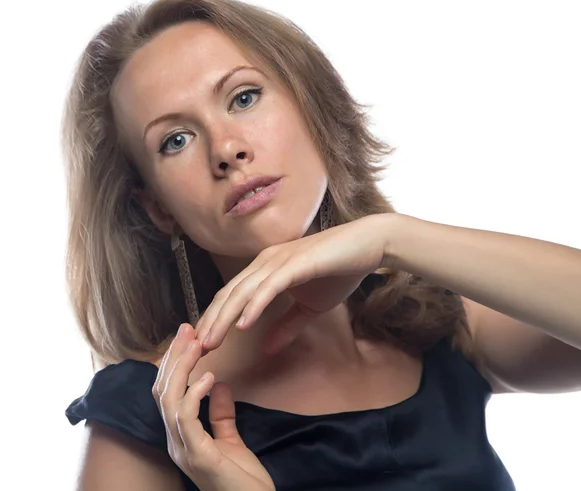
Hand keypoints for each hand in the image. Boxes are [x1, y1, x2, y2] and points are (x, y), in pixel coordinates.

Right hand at [152, 324, 274, 490]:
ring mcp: (183, 449)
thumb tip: (220, 386)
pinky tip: (209, 376)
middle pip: (163, 391)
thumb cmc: (243, 481)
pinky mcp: (197, 456)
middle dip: (173, 357)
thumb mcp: (231, 441)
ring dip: (181, 368)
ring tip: (196, 343)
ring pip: (169, 400)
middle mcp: (175, 441)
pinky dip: (194, 394)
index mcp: (181, 436)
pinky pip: (186, 419)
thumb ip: (221, 415)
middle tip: (187, 329)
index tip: (187, 337)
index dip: (173, 364)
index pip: (168, 393)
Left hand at [195, 214, 392, 354]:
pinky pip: (270, 286)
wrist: (368, 246)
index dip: (215, 319)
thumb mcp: (310, 307)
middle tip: (197, 349)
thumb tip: (267, 348)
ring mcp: (280, 260)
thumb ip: (287, 325)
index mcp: (266, 269)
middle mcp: (266, 262)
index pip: (232, 296)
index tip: (204, 345)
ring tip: (211, 342)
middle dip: (211, 322)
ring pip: (244, 291)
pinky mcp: (297, 263)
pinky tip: (243, 324)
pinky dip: (255, 305)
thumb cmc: (339, 271)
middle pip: (229, 294)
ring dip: (225, 317)